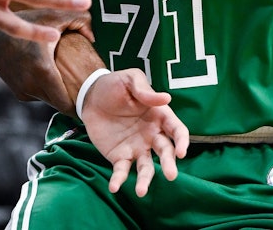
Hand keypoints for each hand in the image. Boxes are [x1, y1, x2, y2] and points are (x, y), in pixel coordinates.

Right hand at [0, 9, 94, 106]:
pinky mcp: (16, 90)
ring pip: (49, 98)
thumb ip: (81, 20)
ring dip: (57, 90)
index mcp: (42, 71)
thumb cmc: (25, 19)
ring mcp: (21, 90)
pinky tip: (48, 69)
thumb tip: (93, 37)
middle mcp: (30, 86)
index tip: (89, 95)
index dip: (80, 103)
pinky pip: (38, 94)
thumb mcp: (55, 14)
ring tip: (65, 72)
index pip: (67, 106)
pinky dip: (45, 86)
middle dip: (71, 95)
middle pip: (59, 103)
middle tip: (82, 81)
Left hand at [80, 69, 190, 197]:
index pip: (177, 130)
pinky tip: (114, 187)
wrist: (90, 95)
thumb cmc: (115, 85)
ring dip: (145, 180)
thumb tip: (166, 98)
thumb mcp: (130, 80)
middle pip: (165, 152)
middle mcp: (152, 135)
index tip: (181, 152)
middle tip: (170, 175)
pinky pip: (122, 171)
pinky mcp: (119, 156)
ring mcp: (136, 148)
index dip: (182, 141)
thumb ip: (145, 91)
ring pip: (146, 167)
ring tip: (141, 191)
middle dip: (169, 164)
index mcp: (159, 116)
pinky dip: (119, 180)